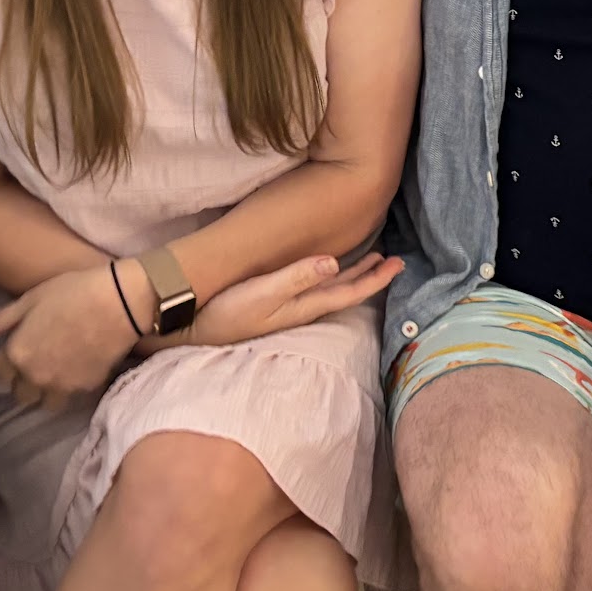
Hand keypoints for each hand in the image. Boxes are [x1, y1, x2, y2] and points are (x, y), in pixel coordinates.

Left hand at [0, 263, 142, 406]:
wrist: (120, 302)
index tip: (19, 350)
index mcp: (17, 353)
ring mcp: (61, 386)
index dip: (7, 362)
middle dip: (25, 381)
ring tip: (57, 372)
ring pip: (45, 403)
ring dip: (47, 391)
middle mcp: (35, 376)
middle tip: (39, 361)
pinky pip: (70, 397)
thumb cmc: (72, 291)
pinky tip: (78, 369)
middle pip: (20, 394)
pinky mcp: (86, 388)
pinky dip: (70, 388)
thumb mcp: (30, 299)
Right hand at [185, 251, 400, 347]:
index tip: (398, 265)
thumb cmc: (226, 311)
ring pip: (331, 288)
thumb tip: (335, 262)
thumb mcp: (263, 292)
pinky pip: (314, 286)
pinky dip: (329, 275)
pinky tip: (326, 269)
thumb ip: (297, 276)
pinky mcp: (274, 302)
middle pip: (345, 290)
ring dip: (352, 274)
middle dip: (371, 276)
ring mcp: (288, 306)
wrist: (193, 330)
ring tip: (371, 261)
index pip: (350, 291)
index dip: (376, 279)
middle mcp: (302, 307)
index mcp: (305, 305)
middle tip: (394, 261)